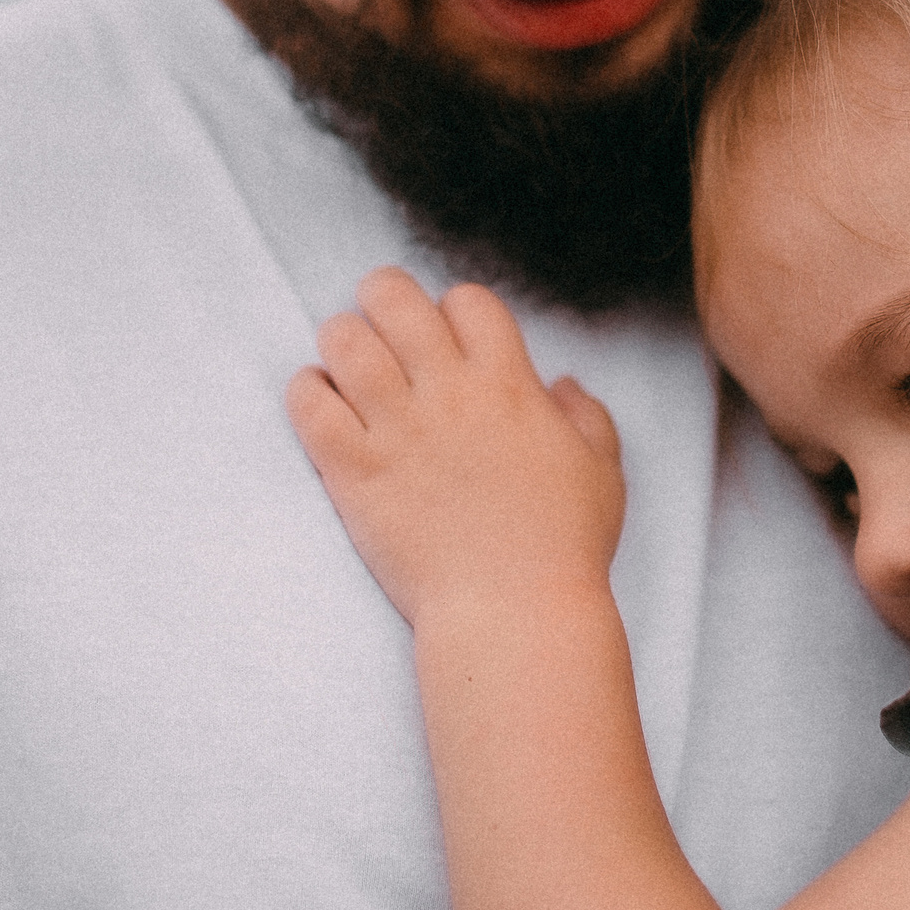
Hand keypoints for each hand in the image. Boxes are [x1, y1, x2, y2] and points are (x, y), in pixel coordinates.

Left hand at [287, 268, 623, 625]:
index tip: (452, 340)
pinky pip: (308, 402)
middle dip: (383, 298)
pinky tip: (324, 404)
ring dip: (342, 340)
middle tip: (384, 325)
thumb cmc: (565, 546)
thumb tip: (563, 384)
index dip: (455, 310)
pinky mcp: (353, 470)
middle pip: (393, 298)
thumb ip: (587, 416)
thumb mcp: (601, 472)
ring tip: (350, 365)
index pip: (467, 301)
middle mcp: (449, 394)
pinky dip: (308, 390)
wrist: (514, 611)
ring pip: (342, 339)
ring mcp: (396, 429)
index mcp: (510, 384)